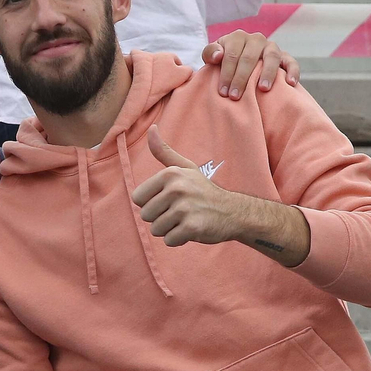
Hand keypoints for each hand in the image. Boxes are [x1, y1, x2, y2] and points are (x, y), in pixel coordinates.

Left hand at [131, 126, 248, 246]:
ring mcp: (185, 209)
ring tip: (185, 220)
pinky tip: (191, 230)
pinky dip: (178, 240)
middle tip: (178, 213)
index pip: (138, 198)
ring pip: (156, 230)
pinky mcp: (192, 227)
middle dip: (159, 218)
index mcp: (170, 174)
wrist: (233, 211)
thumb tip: (151, 129)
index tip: (167, 201)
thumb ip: (164, 152)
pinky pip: (169, 240)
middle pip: (146, 216)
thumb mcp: (185, 168)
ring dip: (169, 230)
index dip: (150, 203)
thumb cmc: (204, 190)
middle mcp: (176, 189)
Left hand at [202, 31, 299, 100]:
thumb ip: (210, 53)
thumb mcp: (212, 57)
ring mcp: (271, 47)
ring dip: (267, 73)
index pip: (232, 55)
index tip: (223, 92)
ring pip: (271, 56)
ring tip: (263, 88)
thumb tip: (219, 55)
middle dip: (241, 78)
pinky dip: (293, 71)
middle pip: (249, 58)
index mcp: (237, 37)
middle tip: (235, 97)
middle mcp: (256, 39)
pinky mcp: (284, 56)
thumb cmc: (223, 62)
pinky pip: (291, 62)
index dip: (226, 74)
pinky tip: (290, 83)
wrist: (238, 65)